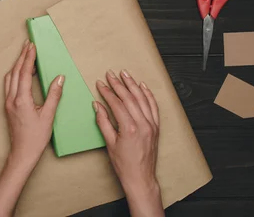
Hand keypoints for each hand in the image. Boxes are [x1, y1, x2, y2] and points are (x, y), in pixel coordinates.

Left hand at [4, 40, 63, 168]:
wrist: (22, 153)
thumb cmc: (36, 138)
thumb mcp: (49, 116)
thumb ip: (54, 95)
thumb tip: (60, 78)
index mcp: (22, 100)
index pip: (24, 73)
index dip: (28, 58)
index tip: (32, 46)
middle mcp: (12, 99)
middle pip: (15, 72)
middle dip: (22, 57)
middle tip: (28, 44)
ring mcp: (8, 102)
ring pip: (10, 78)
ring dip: (17, 65)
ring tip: (25, 55)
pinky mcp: (8, 106)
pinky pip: (9, 85)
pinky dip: (15, 74)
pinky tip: (21, 73)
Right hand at [94, 70, 163, 216]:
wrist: (141, 178)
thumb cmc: (124, 164)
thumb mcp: (109, 143)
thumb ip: (103, 122)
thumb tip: (97, 106)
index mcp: (129, 128)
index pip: (117, 103)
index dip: (107, 92)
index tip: (100, 84)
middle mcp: (143, 124)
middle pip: (129, 97)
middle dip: (118, 84)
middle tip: (110, 74)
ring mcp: (151, 125)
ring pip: (142, 98)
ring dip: (133, 85)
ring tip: (125, 74)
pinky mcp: (156, 127)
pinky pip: (153, 106)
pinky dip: (148, 95)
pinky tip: (142, 86)